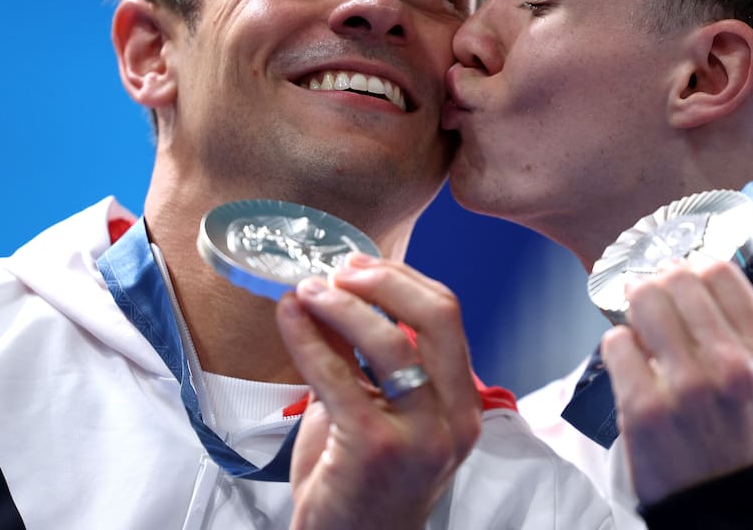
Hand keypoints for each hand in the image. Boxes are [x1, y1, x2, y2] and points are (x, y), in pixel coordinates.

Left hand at [275, 254, 481, 529]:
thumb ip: (364, 357)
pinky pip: (337, 374)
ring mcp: (420, 435)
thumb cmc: (361, 485)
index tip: (360, 266)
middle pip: (436, 316)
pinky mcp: (374, 447)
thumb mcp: (378, 412)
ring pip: (390, 340)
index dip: (402, 279)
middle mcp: (454, 418)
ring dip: (341, 303)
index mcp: (463, 404)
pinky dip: (308, 336)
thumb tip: (334, 292)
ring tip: (306, 290)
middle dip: (383, 280)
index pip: (447, 316)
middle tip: (339, 269)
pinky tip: (289, 318)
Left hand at [600, 255, 752, 505]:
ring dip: (636, 308)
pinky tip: (631, 363)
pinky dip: (619, 346)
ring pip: (643, 302)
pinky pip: (616, 342)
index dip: (693, 267)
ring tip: (640, 326)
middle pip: (677, 280)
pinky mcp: (644, 408)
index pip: (720, 271)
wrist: (724, 506)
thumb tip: (691, 270)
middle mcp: (733, 366)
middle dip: (659, 284)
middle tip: (652, 297)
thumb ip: (739, 326)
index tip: (681, 278)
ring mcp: (687, 387)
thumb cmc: (742, 434)